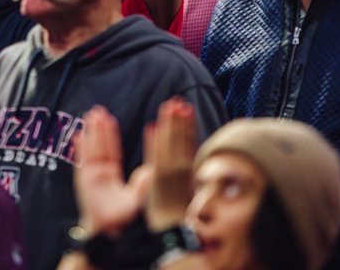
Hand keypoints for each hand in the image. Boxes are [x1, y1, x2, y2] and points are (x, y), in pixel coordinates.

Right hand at [73, 105, 147, 235]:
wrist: (112, 231)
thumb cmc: (123, 219)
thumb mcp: (136, 197)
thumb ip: (141, 182)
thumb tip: (148, 169)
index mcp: (110, 177)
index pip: (110, 151)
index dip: (109, 135)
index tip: (107, 119)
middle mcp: (99, 175)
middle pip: (98, 147)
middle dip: (98, 129)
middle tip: (96, 110)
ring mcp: (90, 177)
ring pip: (90, 150)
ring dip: (90, 133)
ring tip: (89, 116)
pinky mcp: (85, 181)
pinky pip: (81, 161)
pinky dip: (79, 149)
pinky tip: (77, 136)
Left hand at [143, 98, 195, 231]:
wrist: (171, 237)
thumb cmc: (177, 215)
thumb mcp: (186, 192)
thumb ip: (185, 174)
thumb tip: (187, 159)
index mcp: (189, 174)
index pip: (189, 144)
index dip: (188, 126)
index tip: (186, 109)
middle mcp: (182, 174)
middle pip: (181, 142)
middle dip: (179, 122)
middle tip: (177, 102)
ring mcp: (170, 178)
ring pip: (170, 146)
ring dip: (170, 126)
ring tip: (169, 106)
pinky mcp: (158, 185)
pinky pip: (156, 160)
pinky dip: (154, 143)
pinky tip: (151, 127)